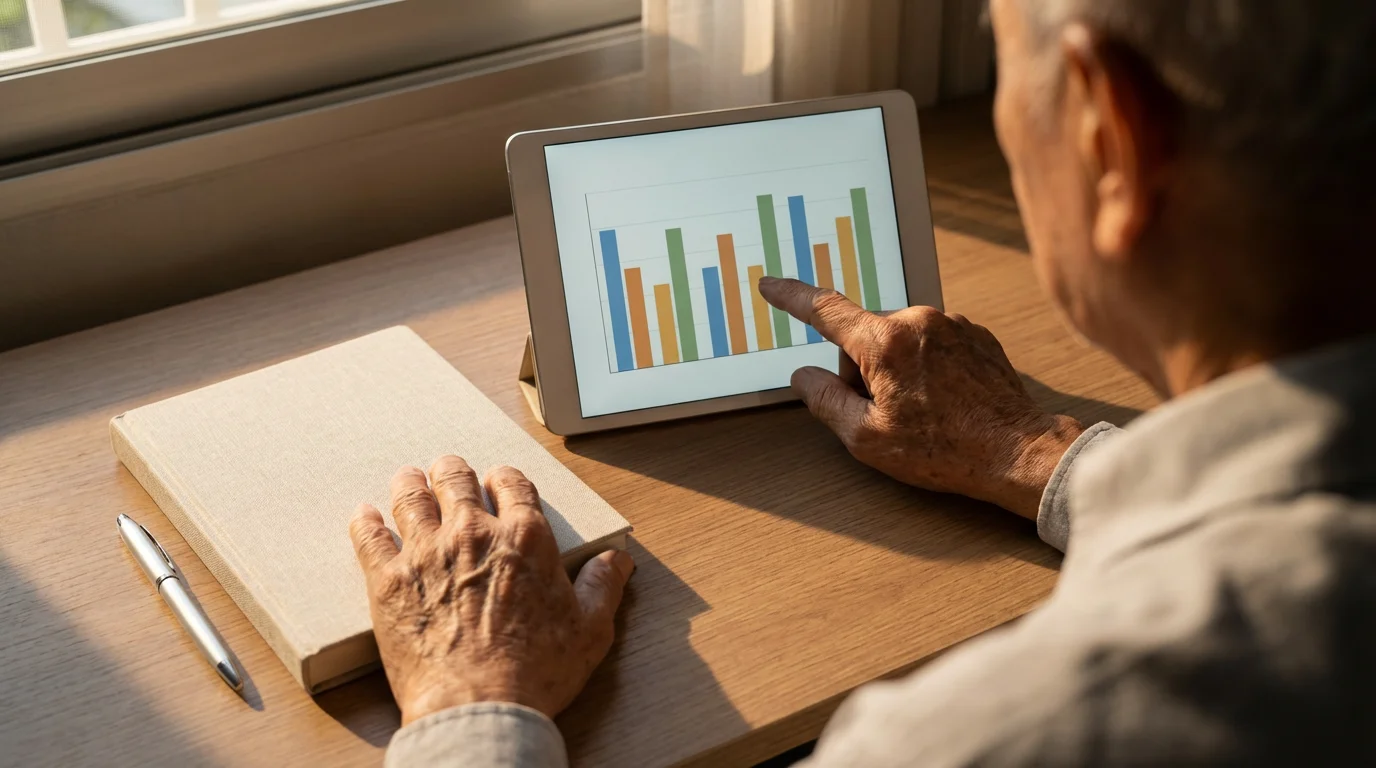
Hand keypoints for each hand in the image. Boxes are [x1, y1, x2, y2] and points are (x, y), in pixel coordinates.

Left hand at [348, 456, 633, 724]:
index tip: (497, 480)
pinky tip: (364, 515)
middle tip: (446, 469)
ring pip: (411, 498)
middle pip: (455, 480)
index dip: (504, 478)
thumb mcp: (590, 629)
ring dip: (410, 483)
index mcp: (524, 538)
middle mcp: (473, 534)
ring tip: (407, 478)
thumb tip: (617, 561)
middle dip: (451, 471)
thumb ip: (603, 587)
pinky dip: (365, 522)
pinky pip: (369, 537)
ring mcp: (426, 554)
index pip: (512, 484)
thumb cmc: (534, 672)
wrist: (477, 707)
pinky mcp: (388, 582)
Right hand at [758, 277, 1084, 519]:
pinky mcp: (974, 333)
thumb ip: (825, 401)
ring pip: (898, 339)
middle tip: (886, 414)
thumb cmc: (945, 450)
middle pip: (864, 335)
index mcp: (885, 343)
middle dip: (862, 369)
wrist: (1017, 451)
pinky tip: (944, 401)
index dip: (792, 298)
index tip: (772, 287)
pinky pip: (931, 342)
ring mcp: (950, 323)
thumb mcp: (867, 438)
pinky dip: (926, 366)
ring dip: (896, 369)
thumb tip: (804, 377)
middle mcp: (917, 319)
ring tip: (923, 412)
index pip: (825, 311)